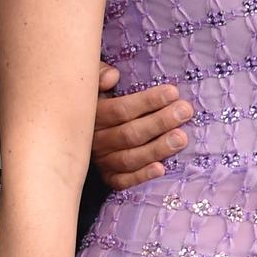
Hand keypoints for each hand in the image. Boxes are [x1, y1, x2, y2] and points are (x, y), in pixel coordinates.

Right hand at [92, 59, 193, 190]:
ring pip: (129, 158)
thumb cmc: (94, 98)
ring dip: (157, 149)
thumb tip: (113, 76)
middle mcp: (95, 140)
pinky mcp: (107, 177)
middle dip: (160, 122)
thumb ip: (98, 75)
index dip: (147, 101)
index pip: (121, 110)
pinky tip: (161, 169)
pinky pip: (123, 181)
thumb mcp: (89, 81)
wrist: (71, 128)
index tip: (173, 92)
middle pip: (129, 134)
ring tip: (181, 138)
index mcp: (91, 115)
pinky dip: (141, 176)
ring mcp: (101, 160)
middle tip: (185, 111)